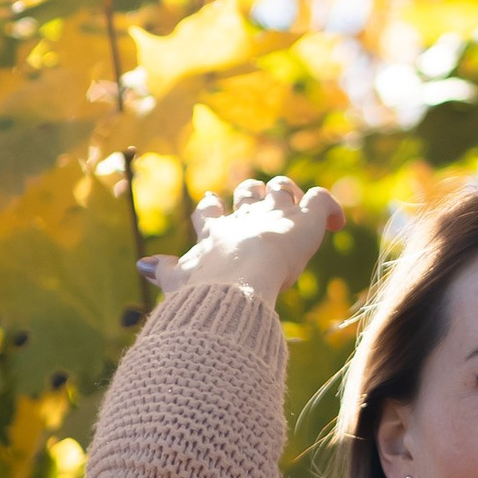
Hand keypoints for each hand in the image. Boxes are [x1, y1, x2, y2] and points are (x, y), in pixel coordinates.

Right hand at [147, 173, 343, 308]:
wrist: (236, 281)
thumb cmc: (205, 289)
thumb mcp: (179, 282)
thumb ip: (165, 272)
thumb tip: (142, 265)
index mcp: (215, 233)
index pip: (210, 212)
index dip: (212, 207)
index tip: (213, 202)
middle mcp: (244, 218)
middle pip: (248, 191)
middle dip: (251, 192)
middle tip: (257, 198)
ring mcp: (275, 214)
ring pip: (282, 188)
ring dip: (288, 194)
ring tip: (296, 205)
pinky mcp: (305, 219)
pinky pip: (321, 200)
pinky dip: (330, 206)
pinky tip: (335, 221)